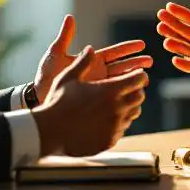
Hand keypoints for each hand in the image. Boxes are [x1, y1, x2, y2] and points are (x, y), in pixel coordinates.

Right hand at [32, 47, 148, 156]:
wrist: (50, 132)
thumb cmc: (57, 102)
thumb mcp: (68, 78)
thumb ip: (83, 62)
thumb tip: (90, 49)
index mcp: (110, 90)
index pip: (139, 79)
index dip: (139, 75)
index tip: (136, 74)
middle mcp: (117, 108)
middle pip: (140, 96)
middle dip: (137, 90)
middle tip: (129, 88)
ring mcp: (115, 126)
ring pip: (133, 113)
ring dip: (130, 106)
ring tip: (119, 103)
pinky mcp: (110, 140)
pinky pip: (122, 129)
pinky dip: (119, 123)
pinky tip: (108, 120)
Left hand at [34, 15, 152, 101]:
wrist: (39, 97)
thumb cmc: (45, 75)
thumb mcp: (55, 54)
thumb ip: (65, 37)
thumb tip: (70, 17)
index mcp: (91, 60)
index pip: (114, 53)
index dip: (128, 49)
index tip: (142, 44)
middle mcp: (97, 73)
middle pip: (122, 67)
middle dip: (136, 64)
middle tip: (150, 62)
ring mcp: (98, 87)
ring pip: (121, 82)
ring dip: (133, 80)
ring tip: (146, 80)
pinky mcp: (96, 100)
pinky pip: (114, 98)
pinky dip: (125, 96)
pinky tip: (134, 98)